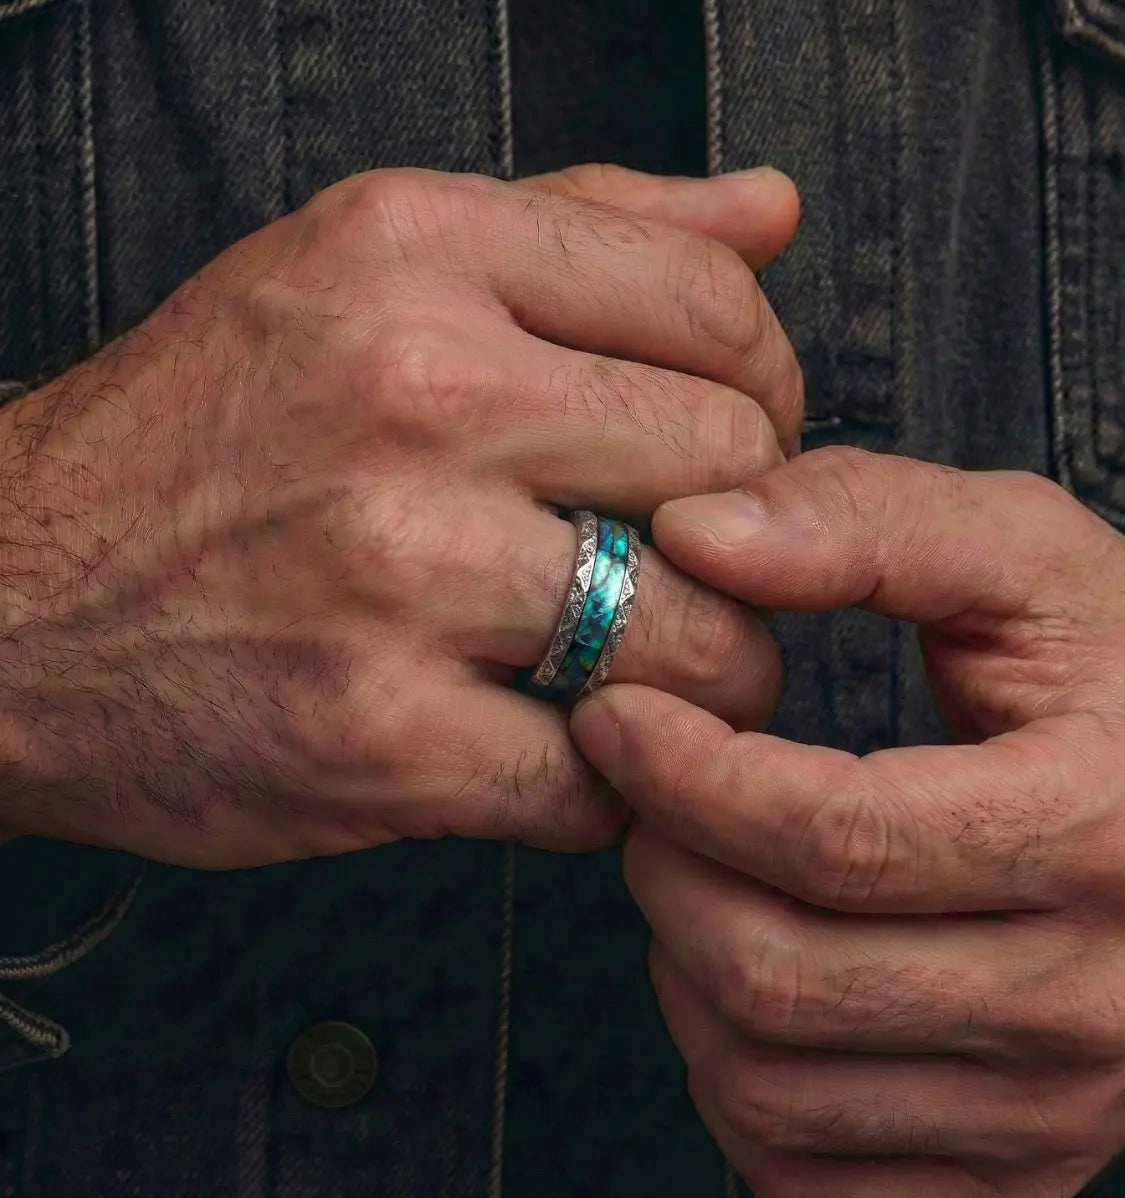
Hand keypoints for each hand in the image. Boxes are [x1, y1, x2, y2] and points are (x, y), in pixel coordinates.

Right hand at [0, 163, 803, 868]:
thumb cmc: (205, 435)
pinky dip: (607, 777)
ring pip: (698, 640)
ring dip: (709, 674)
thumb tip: (766, 209)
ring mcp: (399, 573)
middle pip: (732, 468)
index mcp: (417, 253)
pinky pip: (598, 778)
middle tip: (698, 566)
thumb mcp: (369, 267)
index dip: (764, 387)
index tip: (734, 440)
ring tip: (650, 667)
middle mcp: (414, 394)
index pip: (711, 302)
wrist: (7, 598)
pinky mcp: (381, 739)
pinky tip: (560, 743)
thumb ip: (585, 225)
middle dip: (750, 537)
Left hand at [571, 447, 1124, 1197]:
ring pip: (769, 1086)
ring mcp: (1055, 1108)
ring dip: (683, 968)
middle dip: (665, 870)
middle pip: (782, 975)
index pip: (834, 834)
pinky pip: (803, 1174)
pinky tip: (749, 976)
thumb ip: (860, 518)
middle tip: (648, 793)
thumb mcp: (1021, 552)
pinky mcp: (1014, 1171)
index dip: (685, 775)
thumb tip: (694, 535)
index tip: (615, 717)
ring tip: (700, 871)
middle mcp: (1093, 996)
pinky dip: (732, 1078)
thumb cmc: (1118, 678)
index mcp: (1103, 823)